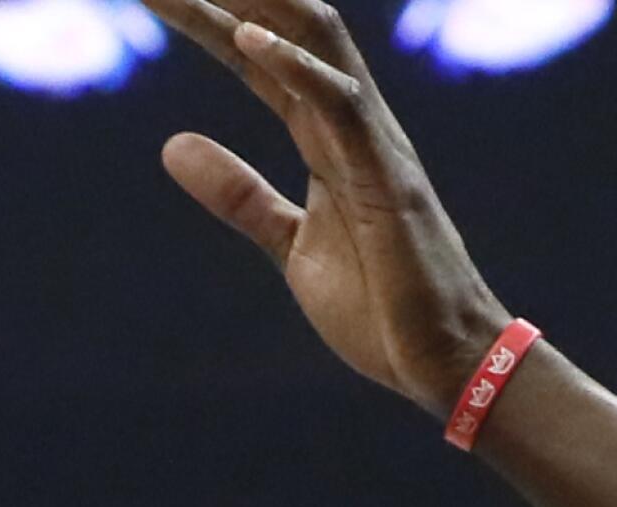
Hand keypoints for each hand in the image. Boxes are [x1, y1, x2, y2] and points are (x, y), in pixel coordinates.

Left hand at [150, 0, 508, 411]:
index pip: (259, 58)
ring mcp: (372, 144)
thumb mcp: (292, 247)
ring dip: (258, 5)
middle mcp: (350, 122)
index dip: (208, 18)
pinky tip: (247, 37)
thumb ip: (241, 195)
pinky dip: (295, 66)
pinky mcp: (387, 176)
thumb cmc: (381, 308)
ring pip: (317, 43)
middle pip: (287, 28)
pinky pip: (341, 104)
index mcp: (326, 138)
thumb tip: (174, 146)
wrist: (442, 360)